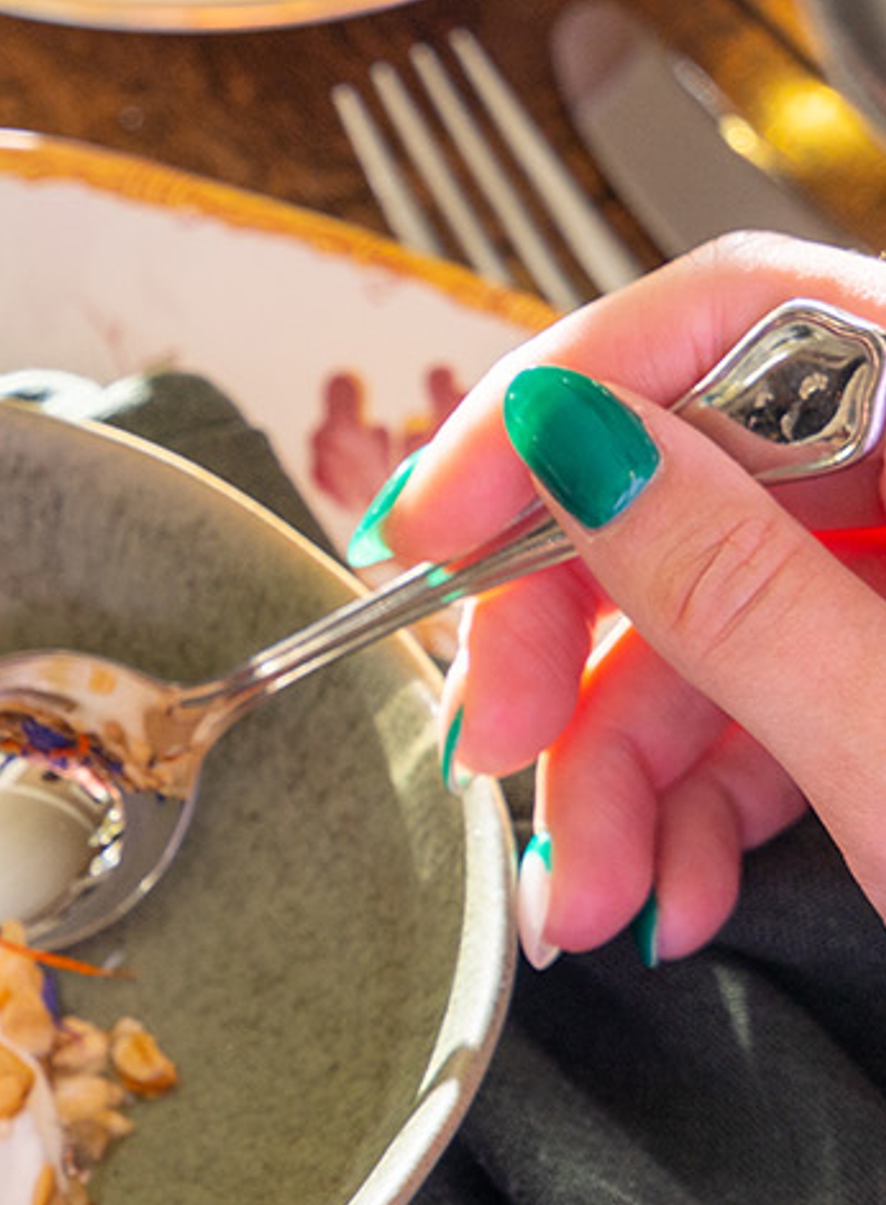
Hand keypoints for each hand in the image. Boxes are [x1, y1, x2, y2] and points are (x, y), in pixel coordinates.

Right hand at [359, 236, 885, 962]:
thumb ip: (726, 580)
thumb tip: (568, 438)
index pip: (732, 313)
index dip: (557, 403)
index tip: (440, 522)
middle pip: (693, 474)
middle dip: (568, 632)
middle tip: (489, 741)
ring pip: (710, 609)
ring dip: (615, 761)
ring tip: (597, 891)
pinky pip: (765, 690)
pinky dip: (688, 795)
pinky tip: (667, 884)